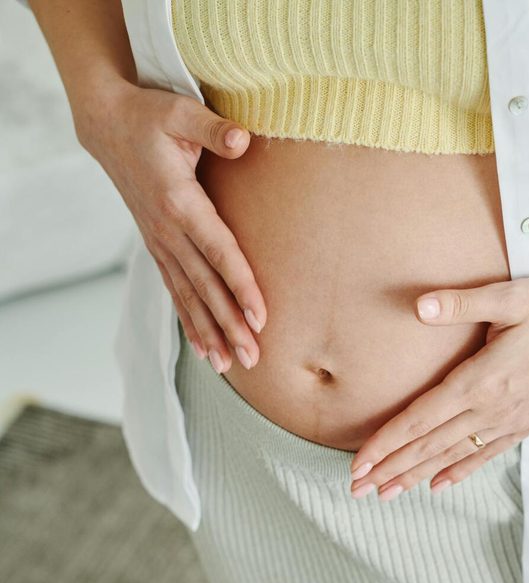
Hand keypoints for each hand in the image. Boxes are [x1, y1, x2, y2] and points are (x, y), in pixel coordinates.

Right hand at [77, 81, 266, 371]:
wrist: (109, 126)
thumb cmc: (151, 116)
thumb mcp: (181, 111)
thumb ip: (214, 129)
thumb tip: (243, 140)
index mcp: (179, 202)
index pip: (218, 251)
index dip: (240, 285)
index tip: (261, 317)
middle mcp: (167, 231)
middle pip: (205, 286)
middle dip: (230, 325)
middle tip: (254, 358)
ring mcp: (160, 243)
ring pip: (189, 297)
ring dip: (210, 334)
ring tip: (230, 367)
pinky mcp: (157, 248)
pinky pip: (175, 292)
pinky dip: (190, 323)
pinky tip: (205, 351)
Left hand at [348, 273, 528, 499]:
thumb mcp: (512, 296)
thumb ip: (462, 304)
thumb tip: (418, 305)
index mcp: (482, 379)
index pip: (421, 418)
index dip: (386, 443)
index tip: (359, 463)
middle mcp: (493, 409)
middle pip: (429, 446)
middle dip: (391, 468)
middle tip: (357, 489)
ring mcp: (511, 421)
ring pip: (453, 456)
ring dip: (416, 476)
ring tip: (386, 494)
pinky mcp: (527, 424)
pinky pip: (484, 455)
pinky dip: (458, 472)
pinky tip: (438, 485)